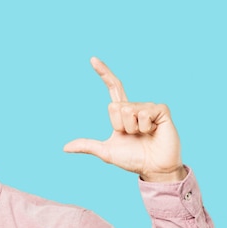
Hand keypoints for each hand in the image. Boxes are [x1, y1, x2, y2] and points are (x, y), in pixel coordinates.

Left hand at [63, 57, 185, 181]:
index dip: (104, 73)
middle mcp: (136, 106)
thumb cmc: (133, 159)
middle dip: (120, 125)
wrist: (154, 168)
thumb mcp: (106, 152)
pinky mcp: (162, 110)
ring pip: (128, 110)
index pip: (113, 88)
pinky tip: (153, 132)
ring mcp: (149, 107)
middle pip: (115, 106)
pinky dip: (145, 126)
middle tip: (132, 136)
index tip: (92, 59)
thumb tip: (64, 147)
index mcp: (123, 113)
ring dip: (133, 128)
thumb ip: (87, 146)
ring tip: (144, 135)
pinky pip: (144, 113)